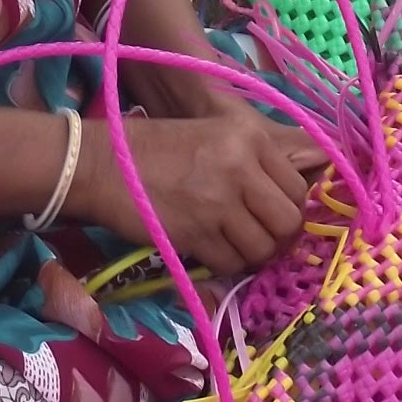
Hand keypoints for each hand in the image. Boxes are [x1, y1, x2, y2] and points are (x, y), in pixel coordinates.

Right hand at [75, 114, 325, 277]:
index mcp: (249, 136)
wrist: (102, 163)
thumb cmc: (157, 148)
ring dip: (249, 254)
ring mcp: (218, 201)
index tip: (273, 216)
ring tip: (229, 243)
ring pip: (262, 248)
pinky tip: (207, 249)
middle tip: (258, 238)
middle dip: (278, 238)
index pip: (298, 187)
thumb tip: (296, 198)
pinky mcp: (195, 232)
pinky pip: (230, 263)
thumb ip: (256, 160)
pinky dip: (223, 264)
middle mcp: (240, 166)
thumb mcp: (216, 136)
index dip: (290, 209)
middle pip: (289, 221)